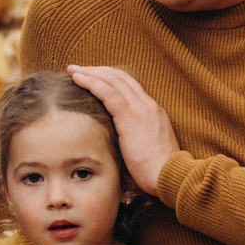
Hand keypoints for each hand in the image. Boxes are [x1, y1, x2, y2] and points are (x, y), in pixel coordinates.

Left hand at [66, 65, 180, 195]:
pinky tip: (78, 80)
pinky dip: (91, 83)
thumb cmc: (158, 171)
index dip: (109, 77)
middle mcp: (147, 105)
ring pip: (113, 81)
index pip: (129, 85)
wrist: (171, 176)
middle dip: (97, 70)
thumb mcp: (147, 147)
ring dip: (90, 73)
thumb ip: (135, 137)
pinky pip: (108, 93)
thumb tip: (120, 140)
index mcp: (153, 111)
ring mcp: (140, 109)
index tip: (93, 76)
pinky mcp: (130, 117)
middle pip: (120, 77)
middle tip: (78, 68)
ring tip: (73, 70)